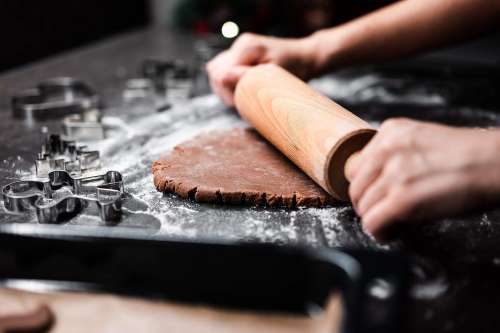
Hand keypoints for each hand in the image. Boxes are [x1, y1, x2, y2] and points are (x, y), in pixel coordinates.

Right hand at [206, 33, 317, 105]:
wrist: (306, 57)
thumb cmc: (295, 66)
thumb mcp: (273, 73)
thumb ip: (249, 76)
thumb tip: (222, 78)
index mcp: (247, 47)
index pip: (221, 73)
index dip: (226, 92)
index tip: (238, 104)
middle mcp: (240, 44)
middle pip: (214, 71)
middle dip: (222, 91)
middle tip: (239, 102)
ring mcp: (240, 48)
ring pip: (215, 70)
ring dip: (222, 87)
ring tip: (239, 97)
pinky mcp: (241, 55)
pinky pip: (223, 69)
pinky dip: (226, 82)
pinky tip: (239, 91)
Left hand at [348, 118, 499, 237]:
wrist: (496, 163)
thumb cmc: (469, 157)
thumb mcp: (422, 141)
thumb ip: (396, 154)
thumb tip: (377, 180)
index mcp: (390, 132)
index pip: (356, 165)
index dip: (366, 185)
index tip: (375, 195)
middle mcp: (387, 149)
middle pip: (355, 187)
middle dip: (367, 204)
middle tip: (383, 212)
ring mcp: (393, 174)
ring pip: (363, 207)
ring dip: (375, 219)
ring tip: (392, 223)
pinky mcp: (402, 199)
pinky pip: (372, 222)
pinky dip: (379, 232)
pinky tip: (392, 233)